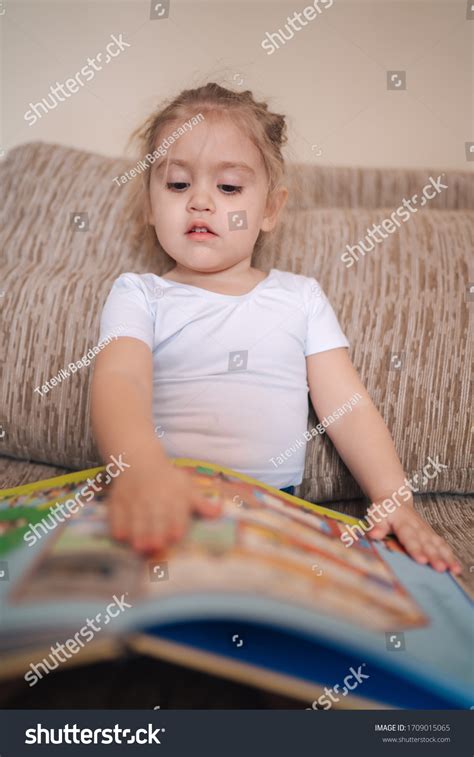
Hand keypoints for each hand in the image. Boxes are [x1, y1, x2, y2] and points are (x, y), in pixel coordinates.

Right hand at [107, 454, 221, 552]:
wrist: (139, 461)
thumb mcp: (187, 487)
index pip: (175, 511)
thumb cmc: (168, 479)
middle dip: (154, 532)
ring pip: (135, 517)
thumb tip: (219, 514)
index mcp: (173, 495)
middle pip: (154, 516)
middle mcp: (154, 498)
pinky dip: (117, 524)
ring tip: (139, 547)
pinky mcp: (118, 501)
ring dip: (137, 532)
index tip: (175, 536)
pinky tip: (120, 536)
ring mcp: (134, 499)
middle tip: (155, 547)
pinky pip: (116, 513)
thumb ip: (202, 504)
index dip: (176, 523)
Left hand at [366, 501, 461, 573]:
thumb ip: (376, 525)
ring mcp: (426, 531)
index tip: (421, 560)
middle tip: (440, 568)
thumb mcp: (377, 513)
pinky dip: (449, 555)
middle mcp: (417, 527)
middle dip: (434, 556)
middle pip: (426, 543)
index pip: (409, 536)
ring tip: (453, 570)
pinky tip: (455, 567)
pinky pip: (441, 545)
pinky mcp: (430, 535)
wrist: (395, 499)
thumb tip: (373, 535)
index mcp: (403, 522)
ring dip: (446, 557)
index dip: (415, 548)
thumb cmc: (384, 509)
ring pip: (437, 544)